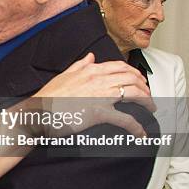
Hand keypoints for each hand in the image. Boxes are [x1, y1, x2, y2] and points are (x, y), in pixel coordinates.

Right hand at [33, 52, 154, 137]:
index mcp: (90, 70)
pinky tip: (140, 132)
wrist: (39, 112)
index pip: (120, 66)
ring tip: (150, 109)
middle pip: (132, 78)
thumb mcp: (64, 75)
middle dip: (145, 87)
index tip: (139, 80)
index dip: (134, 73)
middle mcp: (98, 80)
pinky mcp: (100, 113)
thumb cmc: (49, 97)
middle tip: (148, 95)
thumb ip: (80, 65)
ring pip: (134, 94)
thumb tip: (90, 56)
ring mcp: (101, 96)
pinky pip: (126, 119)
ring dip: (146, 102)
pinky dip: (137, 126)